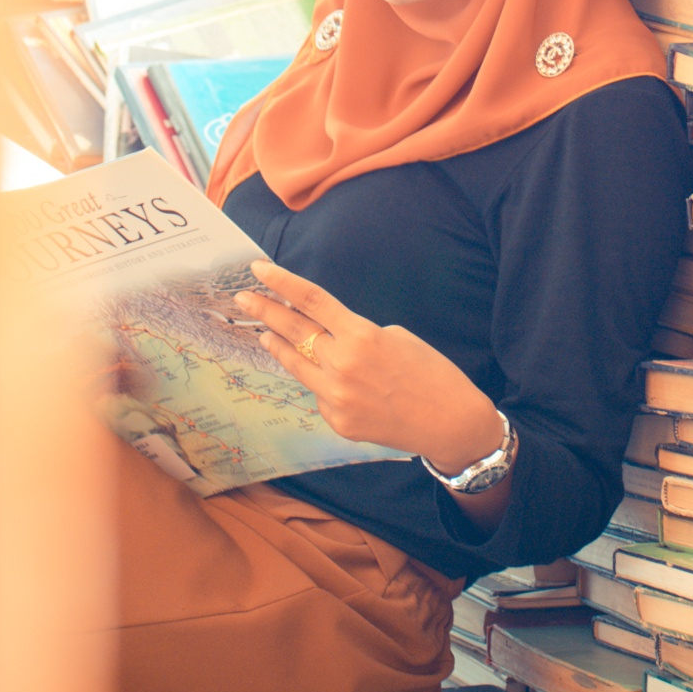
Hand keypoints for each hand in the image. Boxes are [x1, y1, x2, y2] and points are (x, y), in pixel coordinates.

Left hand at [238, 261, 503, 475]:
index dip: (282, 282)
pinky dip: (320, 381)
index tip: (258, 269)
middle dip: (264, 311)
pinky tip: (331, 379)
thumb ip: (355, 335)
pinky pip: (319, 393)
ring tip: (263, 332)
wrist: (449, 422)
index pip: (311, 301)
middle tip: (243, 298)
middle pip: (292, 330)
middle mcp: (342, 366)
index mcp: (361, 336)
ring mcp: (336, 397)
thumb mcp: (396, 337)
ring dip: (277, 345)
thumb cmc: (431, 372)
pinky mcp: (338, 421)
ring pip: (295, 364)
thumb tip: (324, 337)